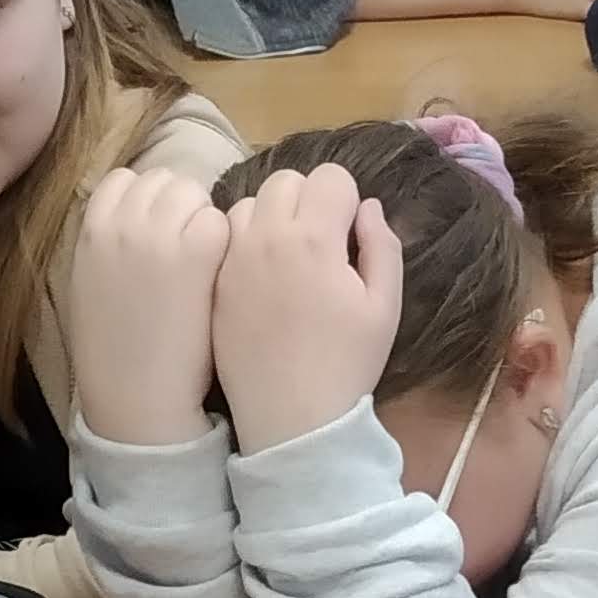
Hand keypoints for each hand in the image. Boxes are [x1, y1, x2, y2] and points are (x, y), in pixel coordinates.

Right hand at [64, 169, 230, 445]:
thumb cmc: (114, 353)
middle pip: (164, 181)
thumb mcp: (92, 283)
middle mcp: (122, 219)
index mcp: (91, 228)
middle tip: (188, 251)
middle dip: (180, 207)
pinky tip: (220, 277)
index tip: (159, 233)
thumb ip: (110, 243)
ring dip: (204, 220)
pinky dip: (225, 242)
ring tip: (204, 266)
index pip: (125, 181)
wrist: (134, 398)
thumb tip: (139, 218)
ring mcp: (160, 231)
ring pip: (194, 194)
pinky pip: (220, 221)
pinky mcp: (198, 249)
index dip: (148, 202)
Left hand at [212, 165, 402, 454]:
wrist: (291, 420)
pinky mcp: (212, 280)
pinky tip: (260, 276)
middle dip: (308, 201)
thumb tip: (368, 208)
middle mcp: (267, 236)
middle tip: (319, 245)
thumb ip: (382, 247)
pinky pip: (224, 236)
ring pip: (251, 203)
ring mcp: (233, 258)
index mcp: (315, 239)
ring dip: (272, 217)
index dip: (346, 201)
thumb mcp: (385, 308)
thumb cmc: (347, 365)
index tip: (348, 236)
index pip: (331, 177)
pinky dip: (244, 242)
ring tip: (286, 259)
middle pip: (288, 181)